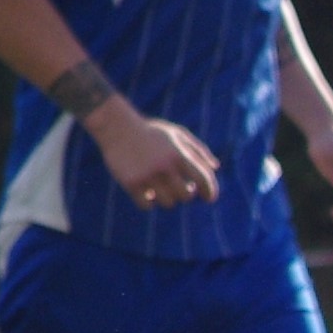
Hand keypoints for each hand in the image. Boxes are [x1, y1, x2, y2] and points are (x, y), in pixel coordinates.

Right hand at [89, 107, 222, 211]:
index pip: (203, 179)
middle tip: (180, 189)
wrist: (116, 126)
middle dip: (186, 194)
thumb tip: (215, 168)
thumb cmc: (151, 131)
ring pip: (168, 202)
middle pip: (186, 195)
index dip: (210, 191)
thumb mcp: (177, 134)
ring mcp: (147, 175)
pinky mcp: (131, 182)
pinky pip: (147, 205)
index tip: (209, 198)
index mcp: (178, 154)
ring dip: (167, 198)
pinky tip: (147, 193)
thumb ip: (198, 150)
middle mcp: (165, 166)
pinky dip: (148, 202)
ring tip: (160, 189)